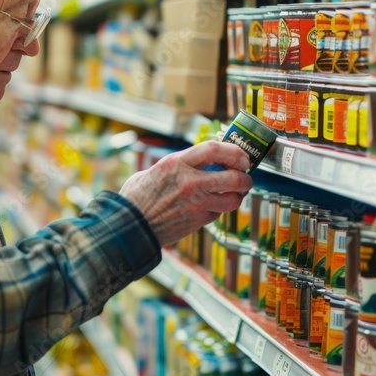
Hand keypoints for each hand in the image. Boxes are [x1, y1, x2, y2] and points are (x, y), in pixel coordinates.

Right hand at [119, 141, 252, 245]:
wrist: (131, 226)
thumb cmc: (137, 197)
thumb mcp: (155, 170)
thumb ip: (177, 164)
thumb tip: (198, 159)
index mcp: (177, 163)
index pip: (214, 149)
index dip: (234, 151)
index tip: (241, 155)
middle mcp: (190, 182)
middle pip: (233, 177)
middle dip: (245, 177)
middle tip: (245, 176)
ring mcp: (196, 203)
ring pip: (233, 199)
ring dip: (237, 196)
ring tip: (234, 193)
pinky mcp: (198, 221)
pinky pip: (219, 213)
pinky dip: (219, 209)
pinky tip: (211, 206)